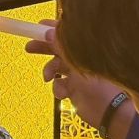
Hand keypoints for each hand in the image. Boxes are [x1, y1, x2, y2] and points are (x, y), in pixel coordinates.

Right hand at [27, 23, 132, 138]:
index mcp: (87, 49)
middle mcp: (82, 59)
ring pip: (56, 67)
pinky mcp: (74, 89)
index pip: (67, 34)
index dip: (52, 29)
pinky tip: (63, 93)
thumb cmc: (99, 84)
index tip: (38, 26)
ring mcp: (77, 74)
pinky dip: (58, 88)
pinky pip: (59, 84)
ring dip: (49, 71)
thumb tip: (47, 31)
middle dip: (44, 48)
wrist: (109, 112)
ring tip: (47, 77)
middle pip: (58, 49)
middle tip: (29, 47)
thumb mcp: (78, 63)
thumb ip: (61, 47)